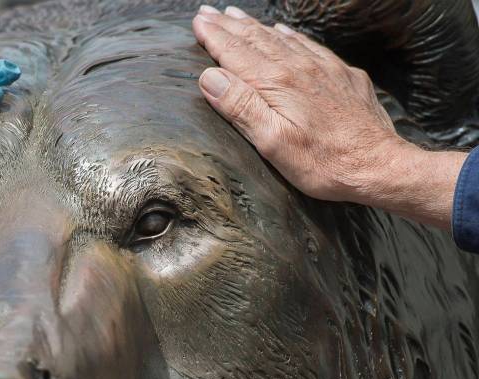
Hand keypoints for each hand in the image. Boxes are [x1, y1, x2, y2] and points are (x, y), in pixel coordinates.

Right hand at [191, 5, 402, 203]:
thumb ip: (241, 107)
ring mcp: (325, 70)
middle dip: (229, 25)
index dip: (215, 36)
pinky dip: (290, 36)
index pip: (236, 53)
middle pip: (256, 41)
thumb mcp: (272, 143)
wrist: (378, 166)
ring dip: (255, 27)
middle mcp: (300, 68)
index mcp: (278, 84)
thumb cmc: (323, 163)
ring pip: (282, 39)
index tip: (198, 21)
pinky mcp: (344, 77)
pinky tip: (283, 32)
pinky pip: (310, 46)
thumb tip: (210, 77)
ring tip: (237, 16)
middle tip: (208, 12)